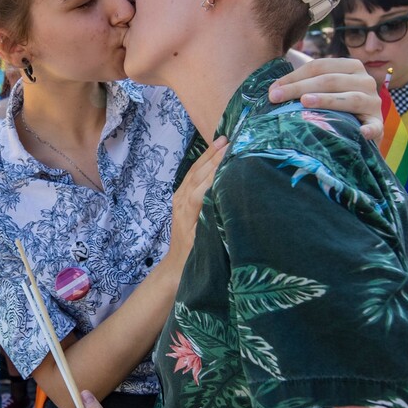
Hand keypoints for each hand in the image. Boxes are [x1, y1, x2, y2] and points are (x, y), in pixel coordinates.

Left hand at [167, 136, 226, 264]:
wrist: (176, 267)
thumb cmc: (195, 258)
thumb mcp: (206, 244)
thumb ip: (213, 224)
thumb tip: (227, 202)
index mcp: (189, 211)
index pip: (203, 185)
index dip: (216, 169)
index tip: (232, 154)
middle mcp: (182, 201)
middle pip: (199, 173)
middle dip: (214, 156)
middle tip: (231, 140)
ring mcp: (179, 198)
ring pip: (194, 171)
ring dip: (208, 155)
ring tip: (223, 139)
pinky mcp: (180, 198)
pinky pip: (191, 176)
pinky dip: (202, 162)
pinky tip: (212, 153)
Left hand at [270, 57, 382, 140]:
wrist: (361, 130)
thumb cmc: (335, 106)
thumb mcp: (322, 90)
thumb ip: (304, 85)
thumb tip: (272, 91)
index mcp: (351, 67)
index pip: (319, 66)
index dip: (294, 76)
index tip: (272, 90)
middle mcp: (365, 81)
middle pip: (330, 80)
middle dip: (300, 88)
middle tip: (276, 97)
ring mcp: (373, 102)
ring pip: (350, 98)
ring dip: (328, 100)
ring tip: (305, 103)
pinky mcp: (378, 123)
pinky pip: (375, 126)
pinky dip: (369, 129)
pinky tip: (361, 133)